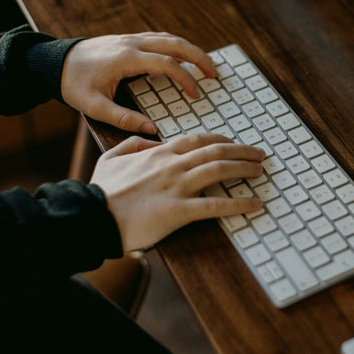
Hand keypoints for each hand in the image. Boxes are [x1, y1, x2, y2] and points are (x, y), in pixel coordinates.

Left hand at [61, 32, 217, 133]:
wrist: (54, 62)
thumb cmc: (72, 84)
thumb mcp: (94, 107)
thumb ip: (123, 119)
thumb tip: (152, 129)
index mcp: (126, 59)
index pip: (167, 64)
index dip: (186, 79)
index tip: (196, 94)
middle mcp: (131, 43)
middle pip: (175, 43)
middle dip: (199, 57)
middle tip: (215, 74)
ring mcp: (130, 38)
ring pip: (168, 37)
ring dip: (190, 49)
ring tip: (206, 66)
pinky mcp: (127, 39)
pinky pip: (158, 38)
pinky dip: (175, 46)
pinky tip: (182, 58)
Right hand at [90, 133, 265, 251]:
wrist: (93, 215)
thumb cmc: (101, 191)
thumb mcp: (110, 158)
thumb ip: (132, 144)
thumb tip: (149, 139)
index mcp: (156, 153)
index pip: (196, 139)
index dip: (219, 139)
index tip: (232, 143)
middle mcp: (171, 165)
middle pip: (214, 150)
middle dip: (241, 150)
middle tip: (258, 154)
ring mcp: (176, 187)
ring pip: (219, 169)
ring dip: (244, 168)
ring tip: (259, 170)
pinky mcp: (178, 211)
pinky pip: (215, 205)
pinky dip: (239, 203)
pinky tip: (254, 203)